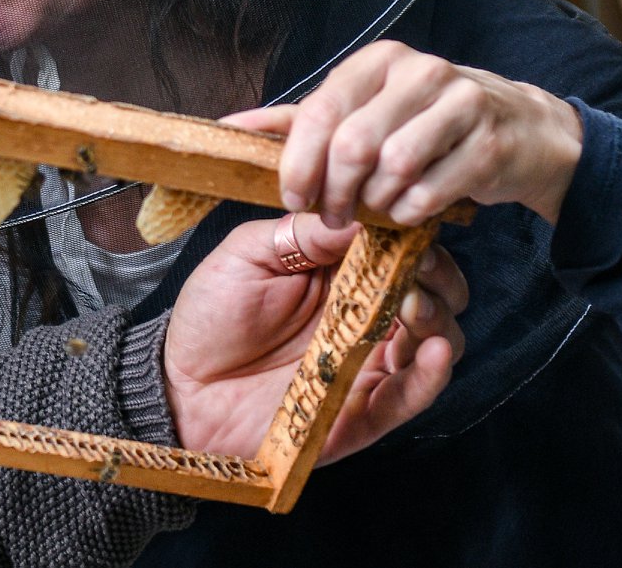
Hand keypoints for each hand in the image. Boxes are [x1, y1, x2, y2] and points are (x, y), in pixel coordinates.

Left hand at [163, 214, 465, 460]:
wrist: (184, 387)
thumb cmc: (212, 314)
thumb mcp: (249, 253)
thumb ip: (304, 232)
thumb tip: (361, 212)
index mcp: (341, 270)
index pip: (399, 246)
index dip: (413, 234)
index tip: (410, 225)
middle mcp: (365, 313)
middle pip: (433, 289)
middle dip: (436, 274)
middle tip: (417, 268)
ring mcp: (369, 360)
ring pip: (435, 337)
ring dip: (437, 318)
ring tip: (413, 307)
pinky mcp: (365, 409)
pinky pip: (413, 394)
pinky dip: (433, 374)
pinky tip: (436, 349)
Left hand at [228, 42, 583, 228]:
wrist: (523, 130)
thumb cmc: (427, 123)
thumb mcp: (364, 109)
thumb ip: (299, 120)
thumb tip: (230, 127)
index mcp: (379, 61)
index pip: (321, 109)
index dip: (298, 161)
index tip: (291, 197)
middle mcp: (420, 71)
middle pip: (354, 143)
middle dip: (334, 192)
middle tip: (332, 217)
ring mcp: (461, 103)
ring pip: (393, 167)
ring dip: (376, 203)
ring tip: (375, 210)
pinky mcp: (490, 142)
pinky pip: (431, 191)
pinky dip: (411, 212)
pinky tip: (410, 211)